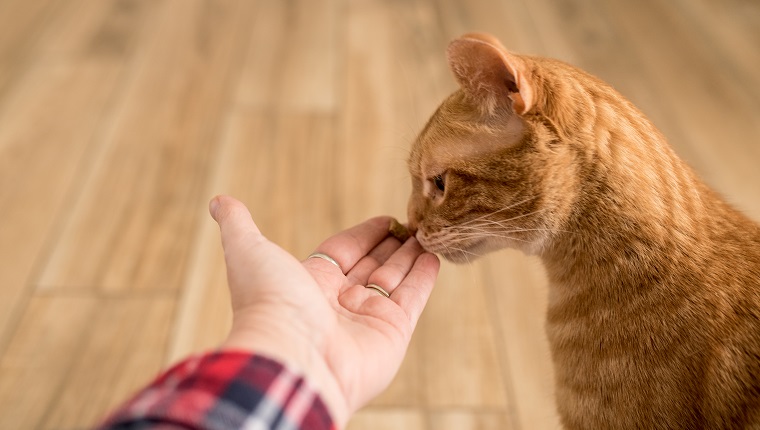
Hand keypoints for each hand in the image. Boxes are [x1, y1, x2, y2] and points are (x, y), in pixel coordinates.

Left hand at [210, 196, 439, 426]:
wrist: (291, 356)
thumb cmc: (268, 303)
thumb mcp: (248, 251)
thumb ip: (238, 225)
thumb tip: (219, 201)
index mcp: (309, 283)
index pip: (344, 250)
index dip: (365, 233)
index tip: (386, 217)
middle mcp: (338, 302)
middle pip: (371, 264)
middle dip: (391, 244)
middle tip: (412, 223)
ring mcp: (367, 318)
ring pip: (394, 279)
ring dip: (410, 255)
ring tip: (428, 232)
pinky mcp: (393, 332)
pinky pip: (412, 298)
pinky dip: (424, 277)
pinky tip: (433, 255)